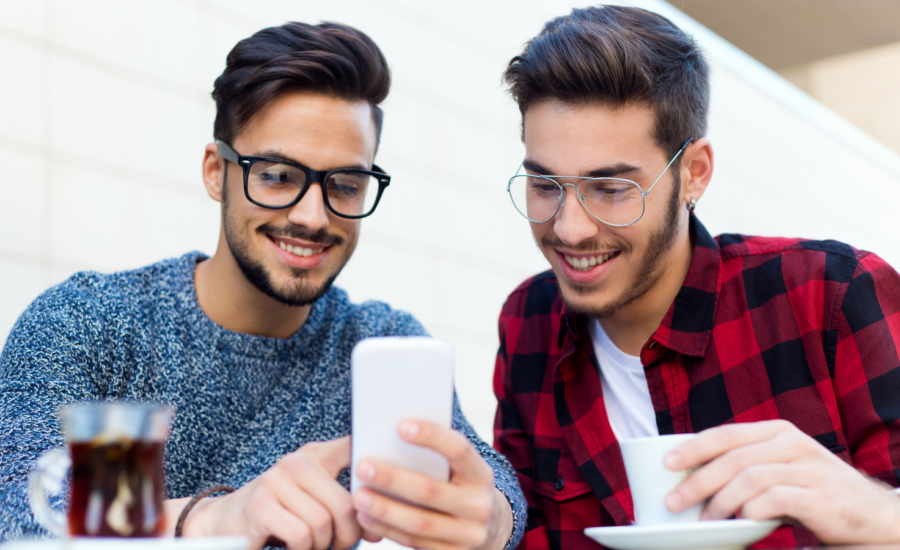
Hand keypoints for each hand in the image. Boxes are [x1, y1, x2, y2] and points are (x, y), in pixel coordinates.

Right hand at [174, 436, 366, 549]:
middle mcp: (295, 462)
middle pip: (345, 504)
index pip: (354, 449)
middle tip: (340, 546)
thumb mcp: (311, 497)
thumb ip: (343, 500)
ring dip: (322, 546)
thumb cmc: (278, 515)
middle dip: (349, 535)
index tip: (382, 500)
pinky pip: (300, 535)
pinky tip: (296, 549)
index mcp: (314, 455)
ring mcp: (275, 482)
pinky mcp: (260, 507)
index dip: (374, 477)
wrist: (222, 523)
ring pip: (323, 523)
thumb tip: (378, 524)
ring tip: (314, 547)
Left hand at [352, 420, 512, 549]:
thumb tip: (392, 437)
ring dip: (384, 509)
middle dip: (393, 478)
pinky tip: (365, 517)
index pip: (459, 450)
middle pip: (431, 490)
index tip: (400, 426)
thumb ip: (436, 457)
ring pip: (420, 522)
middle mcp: (479, 505)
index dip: (431, 436)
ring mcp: (469, 534)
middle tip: (363, 466)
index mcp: (481, 474)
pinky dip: (387, 529)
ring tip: (358, 496)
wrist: (490, 528)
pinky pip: (414, 542)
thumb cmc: (460, 486)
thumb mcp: (460, 470)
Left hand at [663, 420, 899, 544]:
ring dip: (720, 501)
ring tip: (704, 519)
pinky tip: (741, 522)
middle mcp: (792, 443)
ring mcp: (808, 469)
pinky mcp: (821, 496)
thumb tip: (691, 479)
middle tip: (674, 502)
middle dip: (698, 481)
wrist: (870, 513)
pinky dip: (752, 512)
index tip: (667, 464)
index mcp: (777, 431)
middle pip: (733, 458)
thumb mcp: (780, 467)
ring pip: (750, 478)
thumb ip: (747, 465)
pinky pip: (775, 500)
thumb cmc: (813, 490)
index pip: (726, 434)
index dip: (693, 447)